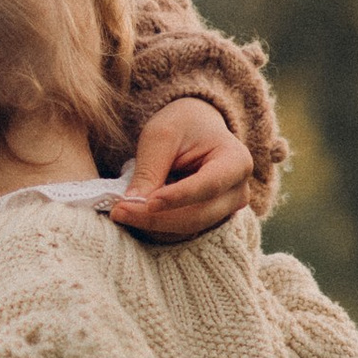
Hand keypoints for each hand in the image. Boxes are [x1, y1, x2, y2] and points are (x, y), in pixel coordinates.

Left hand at [110, 99, 251, 241]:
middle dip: (156, 217)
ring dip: (152, 224)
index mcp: (236, 161)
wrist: (197, 129)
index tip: (144, 202)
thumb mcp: (161, 135)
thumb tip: (132, 203)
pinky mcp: (210, 220)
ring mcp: (226, 210)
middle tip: (118, 210)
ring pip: (189, 228)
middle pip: (198, 215)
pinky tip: (134, 213)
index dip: (177, 198)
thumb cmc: (182, 126)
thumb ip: (150, 168)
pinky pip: (182, 231)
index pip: (209, 185)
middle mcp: (238, 191)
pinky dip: (157, 225)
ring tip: (121, 210)